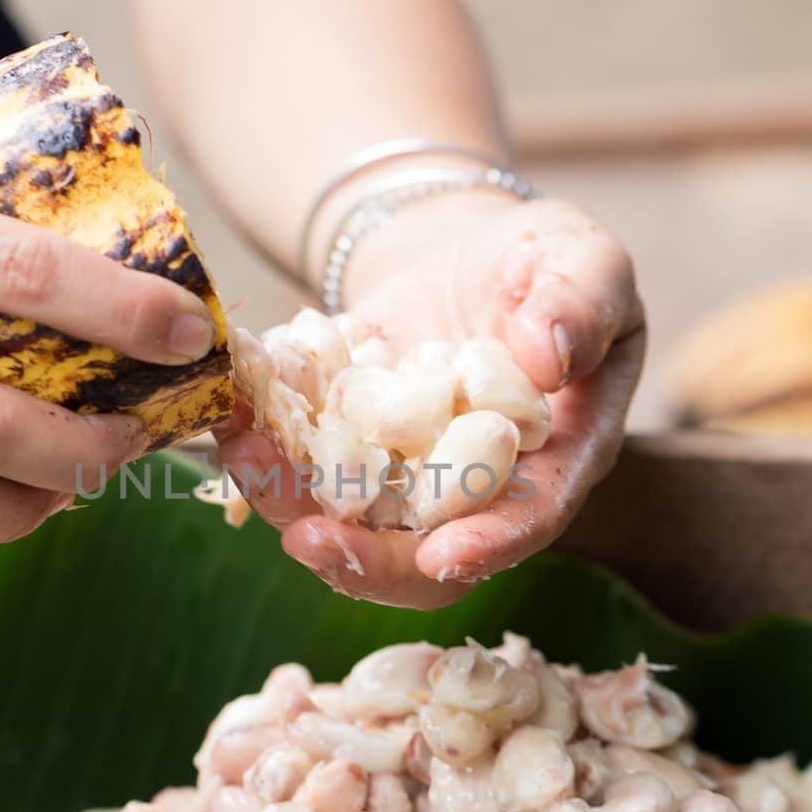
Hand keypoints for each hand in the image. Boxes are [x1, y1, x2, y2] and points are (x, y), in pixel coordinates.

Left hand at [217, 192, 644, 607]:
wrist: (469, 251)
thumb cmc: (551, 261)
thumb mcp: (583, 261)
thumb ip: (580, 304)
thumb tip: (550, 357)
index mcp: (556, 460)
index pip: (530, 518)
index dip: (491, 544)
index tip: (444, 556)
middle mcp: (476, 488)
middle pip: (423, 555)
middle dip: (363, 559)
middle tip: (306, 539)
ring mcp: (403, 476)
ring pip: (347, 521)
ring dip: (290, 502)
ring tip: (244, 459)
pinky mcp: (346, 447)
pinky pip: (301, 465)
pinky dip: (262, 445)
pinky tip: (229, 413)